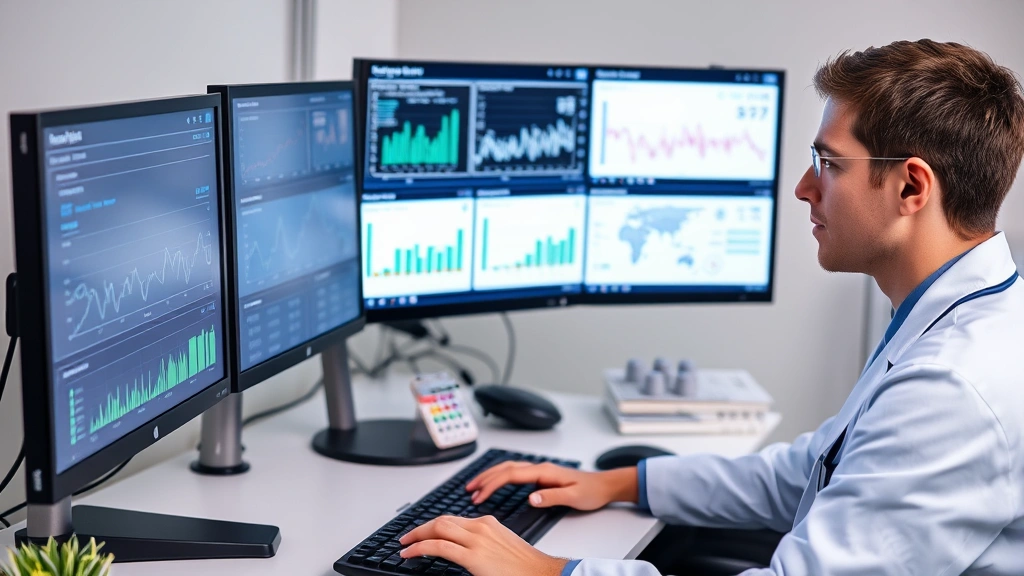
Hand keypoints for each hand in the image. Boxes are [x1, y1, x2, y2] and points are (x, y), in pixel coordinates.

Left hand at [399, 515, 566, 575]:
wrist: (541, 572)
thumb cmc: (524, 566)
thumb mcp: (500, 546)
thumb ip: (482, 543)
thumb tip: (463, 550)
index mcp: (487, 523)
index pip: (451, 519)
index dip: (432, 525)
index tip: (422, 533)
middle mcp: (480, 526)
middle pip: (441, 520)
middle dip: (420, 528)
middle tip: (407, 537)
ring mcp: (476, 540)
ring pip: (437, 528)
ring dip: (416, 536)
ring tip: (405, 545)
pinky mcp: (473, 556)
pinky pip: (438, 547)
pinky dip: (420, 548)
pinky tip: (410, 554)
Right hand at [465, 461, 638, 510]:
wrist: (604, 485)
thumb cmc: (591, 490)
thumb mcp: (573, 497)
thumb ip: (551, 497)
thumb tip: (531, 498)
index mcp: (544, 471)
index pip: (511, 475)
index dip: (492, 484)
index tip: (479, 495)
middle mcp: (539, 468)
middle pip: (505, 468)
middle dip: (484, 478)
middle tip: (469, 490)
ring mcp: (539, 471)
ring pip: (508, 468)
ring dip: (490, 476)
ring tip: (475, 486)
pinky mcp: (540, 476)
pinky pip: (514, 473)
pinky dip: (500, 477)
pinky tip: (494, 484)